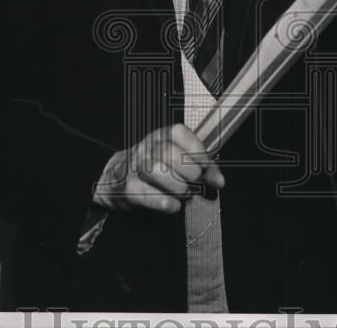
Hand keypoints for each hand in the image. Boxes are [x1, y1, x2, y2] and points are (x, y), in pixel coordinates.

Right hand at [92, 123, 223, 213]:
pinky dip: (166, 203)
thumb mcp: (178, 160)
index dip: (196, 149)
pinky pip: (147, 195)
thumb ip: (202, 167)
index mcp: (160, 136)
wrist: (117, 179)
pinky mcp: (127, 188)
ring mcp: (134, 167)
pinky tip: (173, 204)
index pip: (178, 132)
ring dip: (178, 187)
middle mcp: (146, 147)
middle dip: (189, 172)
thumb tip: (219, 181)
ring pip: (157, 171)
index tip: (205, 165)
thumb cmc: (156, 169)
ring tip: (184, 194)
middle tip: (195, 183)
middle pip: (169, 153)